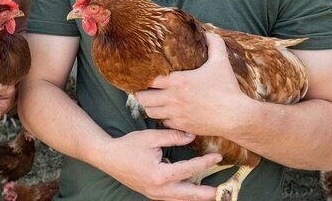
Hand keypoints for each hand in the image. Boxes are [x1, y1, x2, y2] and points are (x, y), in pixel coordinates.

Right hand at [99, 129, 219, 200]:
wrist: (108, 157)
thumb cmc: (128, 146)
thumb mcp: (150, 138)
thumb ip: (172, 137)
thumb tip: (191, 137)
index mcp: (159, 175)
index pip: (188, 170)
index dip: (204, 163)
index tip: (217, 157)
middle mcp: (158, 189)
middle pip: (189, 194)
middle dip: (207, 193)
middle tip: (223, 190)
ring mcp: (155, 194)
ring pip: (181, 199)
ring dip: (197, 197)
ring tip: (212, 194)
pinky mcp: (152, 194)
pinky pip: (173, 198)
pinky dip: (185, 196)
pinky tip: (193, 193)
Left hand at [136, 33, 248, 135]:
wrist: (236, 117)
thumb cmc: (228, 89)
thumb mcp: (221, 62)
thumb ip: (215, 44)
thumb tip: (209, 33)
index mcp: (177, 81)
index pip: (148, 79)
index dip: (144, 77)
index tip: (145, 74)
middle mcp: (172, 98)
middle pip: (142, 98)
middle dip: (141, 93)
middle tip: (146, 89)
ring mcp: (176, 114)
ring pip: (150, 112)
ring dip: (150, 106)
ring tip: (155, 101)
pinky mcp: (182, 126)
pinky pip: (163, 123)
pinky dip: (163, 118)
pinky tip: (169, 112)